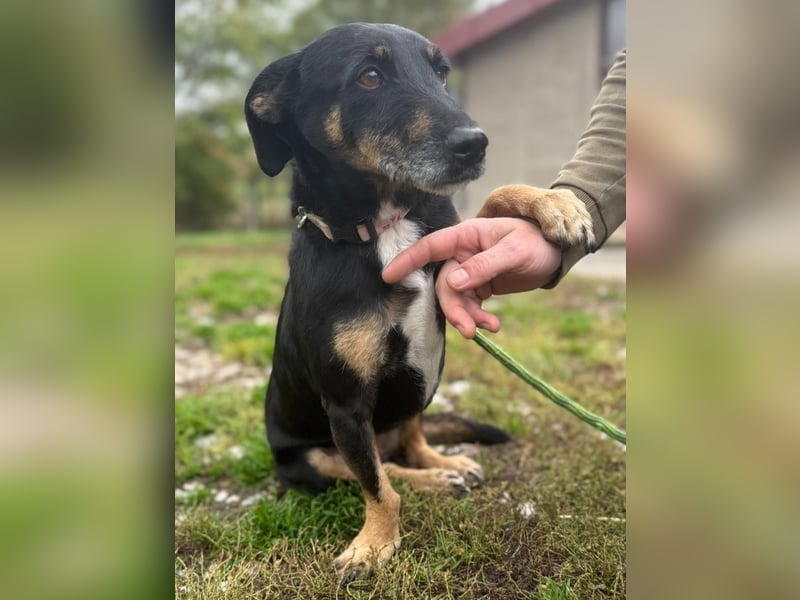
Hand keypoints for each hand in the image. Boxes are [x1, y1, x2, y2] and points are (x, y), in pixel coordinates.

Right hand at [381, 217, 561, 337]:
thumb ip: (483, 266)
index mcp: (466, 236)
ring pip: (455, 299)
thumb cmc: (536, 243)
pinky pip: (469, 305)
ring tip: (489, 328)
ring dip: (467, 317)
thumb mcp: (513, 252)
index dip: (408, 261)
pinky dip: (478, 318)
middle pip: (443, 284)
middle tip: (468, 330)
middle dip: (453, 308)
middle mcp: (463, 253)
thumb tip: (453, 282)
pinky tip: (494, 325)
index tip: (387, 277)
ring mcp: (470, 271)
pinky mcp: (480, 286)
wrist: (557, 253)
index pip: (431, 248)